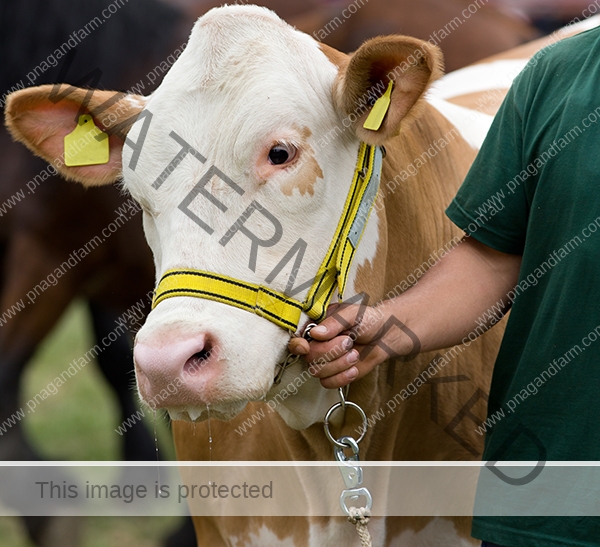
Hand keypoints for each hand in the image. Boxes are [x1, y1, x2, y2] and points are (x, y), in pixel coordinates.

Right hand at [288, 300, 412, 388]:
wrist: (384, 336)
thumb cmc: (367, 320)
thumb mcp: (351, 314)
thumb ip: (334, 322)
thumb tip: (315, 333)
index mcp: (314, 327)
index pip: (296, 339)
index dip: (297, 345)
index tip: (305, 347)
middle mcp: (315, 344)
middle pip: (309, 357)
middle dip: (331, 352)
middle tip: (348, 342)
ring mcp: (323, 361)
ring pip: (317, 372)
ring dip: (339, 364)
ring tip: (355, 354)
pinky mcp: (333, 374)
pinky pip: (327, 383)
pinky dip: (342, 377)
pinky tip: (354, 368)